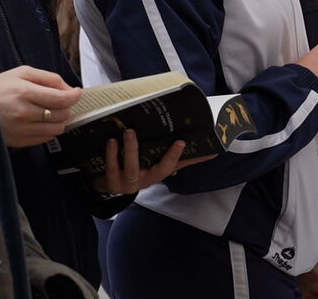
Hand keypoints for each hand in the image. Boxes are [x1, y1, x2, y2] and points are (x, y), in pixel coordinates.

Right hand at [0, 65, 81, 147]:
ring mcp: (20, 130)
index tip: (77, 92)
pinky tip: (42, 121)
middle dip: (67, 107)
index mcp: (24, 92)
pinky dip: (49, 130)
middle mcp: (22, 113)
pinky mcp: (17, 141)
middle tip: (61, 101)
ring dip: (60, 120)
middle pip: (61, 115)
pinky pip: (45, 139)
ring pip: (56, 129)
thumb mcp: (22, 73)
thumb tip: (69, 89)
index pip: (61, 99)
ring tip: (52, 111)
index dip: (74, 96)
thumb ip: (49, 78)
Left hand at [91, 133, 214, 194]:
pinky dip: (111, 155)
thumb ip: (178, 158)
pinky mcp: (111, 183)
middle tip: (160, 135)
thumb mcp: (156, 164)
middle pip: (158, 170)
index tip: (183, 141)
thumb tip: (209, 151)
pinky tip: (111, 141)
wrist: (108, 185)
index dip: (179, 155)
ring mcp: (128, 184)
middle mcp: (146, 180)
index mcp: (158, 174)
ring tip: (129, 132)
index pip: (175, 165)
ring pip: (132, 169)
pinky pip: (111, 169)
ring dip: (131, 150)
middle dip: (166, 155)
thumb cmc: (136, 169)